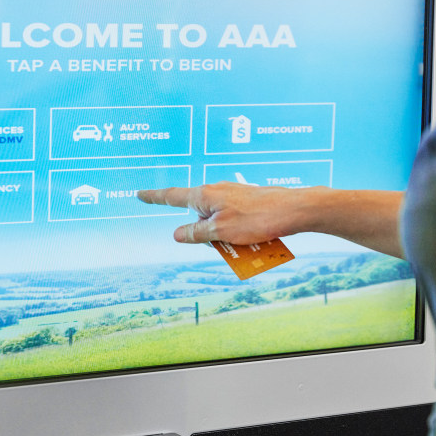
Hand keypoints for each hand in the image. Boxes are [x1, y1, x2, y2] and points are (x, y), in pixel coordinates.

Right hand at [136, 182, 309, 244]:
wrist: (296, 209)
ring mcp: (233, 196)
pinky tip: (257, 239)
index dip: (154, 198)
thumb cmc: (258, 218)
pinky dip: (240, 234)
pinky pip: (235, 222)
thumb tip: (177, 233)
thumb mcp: (221, 232)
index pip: (172, 196)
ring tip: (247, 243)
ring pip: (219, 222)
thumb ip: (196, 233)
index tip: (139, 194)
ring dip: (227, 237)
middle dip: (206, 234)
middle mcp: (216, 192)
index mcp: (204, 195)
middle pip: (199, 217)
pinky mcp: (247, 201)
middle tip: (224, 244)